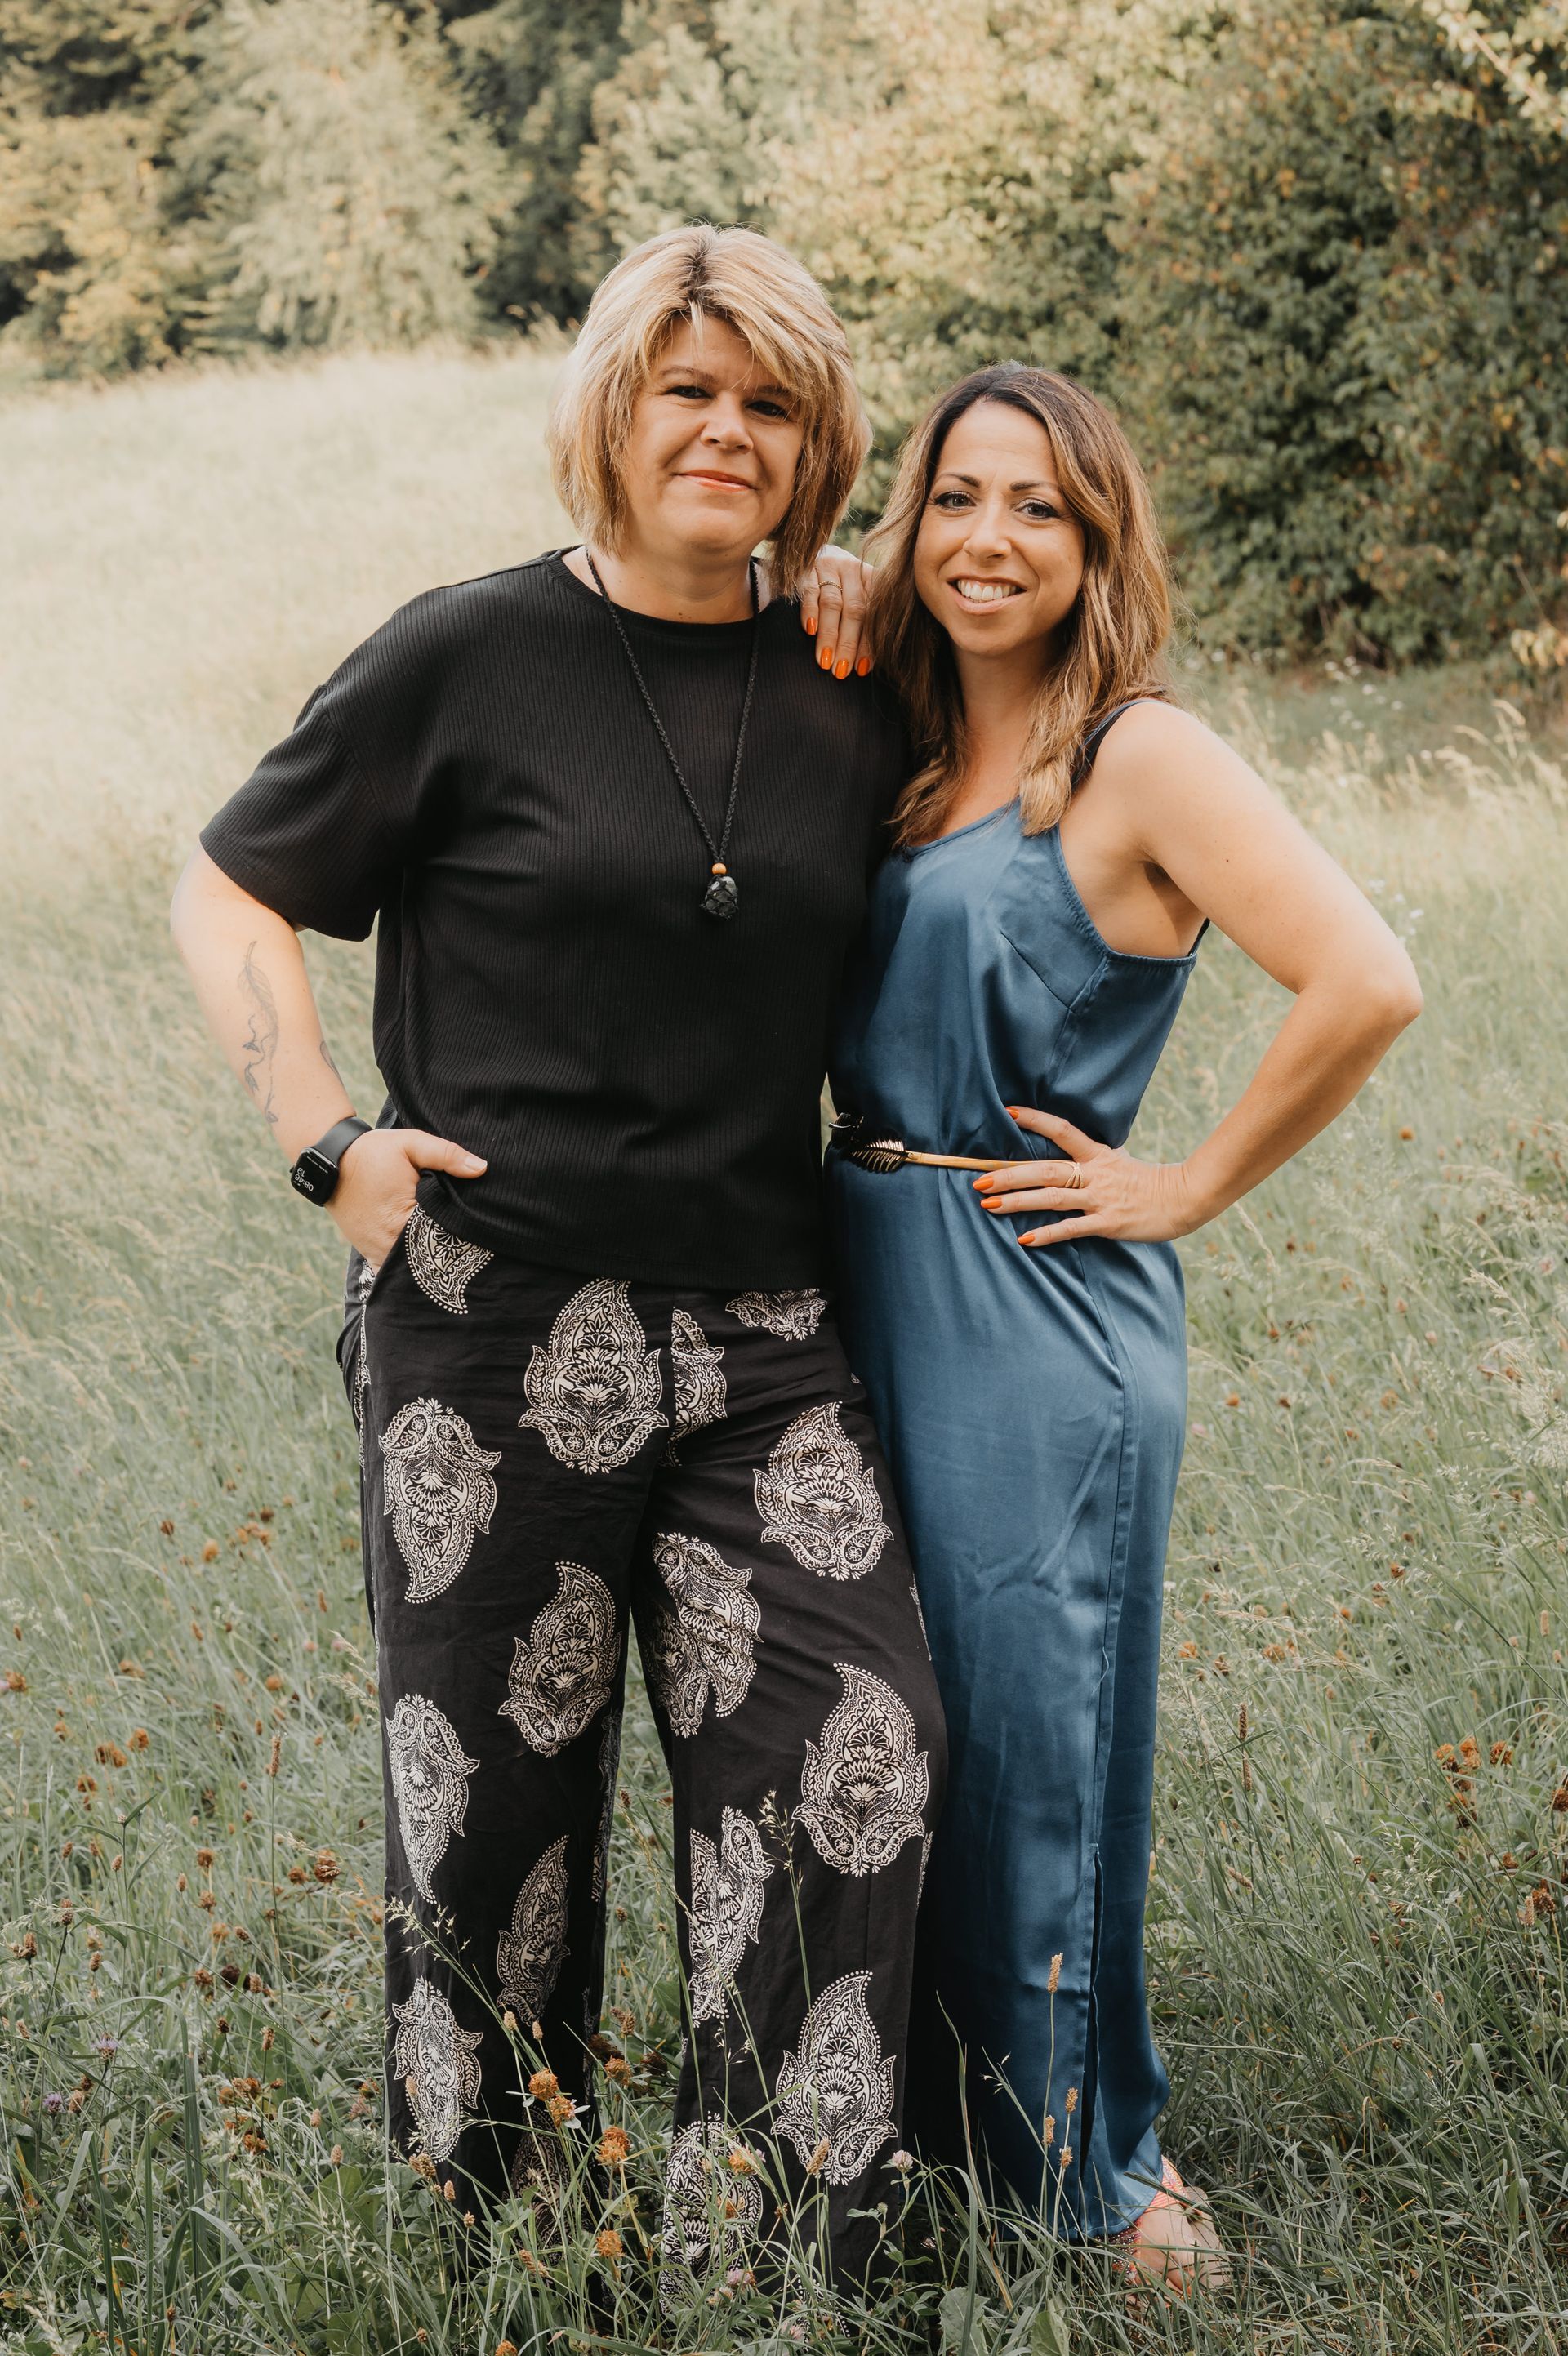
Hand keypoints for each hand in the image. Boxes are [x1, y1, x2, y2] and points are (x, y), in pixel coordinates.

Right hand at [328, 1128, 486, 1267]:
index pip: (446, 1240)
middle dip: (451, 1254)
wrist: (331, 1162)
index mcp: (405, 1219)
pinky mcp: (371, 1255)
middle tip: (473, 1247)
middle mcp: (390, 1245)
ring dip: (431, 1263)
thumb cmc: (373, 1153)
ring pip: (414, 1270)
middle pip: (432, 1260)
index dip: (465, 1237)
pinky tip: (426, 1258)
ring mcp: (378, 1254)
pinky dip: (411, 1268)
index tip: (481, 1234)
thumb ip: (447, 1155)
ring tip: (452, 1254)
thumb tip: (481, 1169)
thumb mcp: (411, 1144)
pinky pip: (397, 1271)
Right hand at [798, 544, 874, 678]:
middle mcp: (853, 569)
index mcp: (874, 578)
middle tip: (841, 671)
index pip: (874, 615)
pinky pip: (809, 591)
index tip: (863, 669)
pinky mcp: (806, 567)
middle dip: (848, 644)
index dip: (869, 643)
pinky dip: (810, 612)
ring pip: (832, 604)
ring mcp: (829, 566)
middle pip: (854, 610)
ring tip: (825, 661)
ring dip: (829, 636)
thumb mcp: (862, 597)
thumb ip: (870, 622)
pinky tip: (810, 631)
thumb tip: (871, 665)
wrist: (816, 554)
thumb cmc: (844, 588)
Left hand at [973, 1107, 1204, 1246]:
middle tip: (979, 1178)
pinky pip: (1071, 1228)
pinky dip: (1047, 1234)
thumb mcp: (1120, 1161)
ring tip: (988, 1204)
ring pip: (1052, 1196)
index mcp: (1098, 1154)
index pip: (1062, 1130)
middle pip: (1045, 1168)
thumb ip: (1093, 1159)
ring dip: (1017, 1201)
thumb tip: (1067, 1154)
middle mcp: (1095, 1173)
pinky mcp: (1108, 1222)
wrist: (1185, 1199)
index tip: (1009, 1112)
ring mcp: (1100, 1198)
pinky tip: (1024, 1240)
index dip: (1036, 1120)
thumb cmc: (1151, 1182)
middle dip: (1009, 1174)